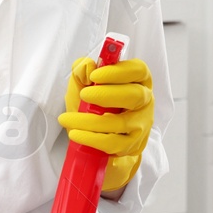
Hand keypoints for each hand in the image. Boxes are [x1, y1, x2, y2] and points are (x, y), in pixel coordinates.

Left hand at [55, 55, 153, 190]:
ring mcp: (141, 124)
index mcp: (138, 80)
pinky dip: (92, 139)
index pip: (138, 70)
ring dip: (92, 121)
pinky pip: (114, 143)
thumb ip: (83, 70)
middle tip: (84, 95)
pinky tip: (75, 134)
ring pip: (122, 123)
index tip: (95, 76)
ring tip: (67, 119)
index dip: (118, 71)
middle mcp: (145, 101)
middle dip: (108, 94)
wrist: (94, 134)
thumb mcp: (83, 83)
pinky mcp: (133, 145)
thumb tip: (88, 67)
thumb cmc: (93, 103)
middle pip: (136, 95)